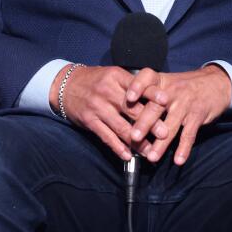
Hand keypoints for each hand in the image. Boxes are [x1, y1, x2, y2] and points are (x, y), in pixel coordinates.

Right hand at [51, 65, 168, 161]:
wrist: (65, 85)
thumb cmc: (95, 81)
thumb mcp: (112, 76)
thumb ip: (131, 85)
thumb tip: (156, 99)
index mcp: (116, 77)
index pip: (137, 86)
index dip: (152, 94)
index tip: (166, 101)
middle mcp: (107, 91)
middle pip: (132, 109)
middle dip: (150, 123)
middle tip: (165, 133)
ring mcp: (98, 107)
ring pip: (121, 127)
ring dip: (137, 142)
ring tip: (150, 151)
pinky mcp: (89, 120)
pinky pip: (106, 136)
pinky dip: (118, 148)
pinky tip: (127, 156)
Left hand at [125, 66, 231, 165]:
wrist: (215, 84)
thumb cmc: (183, 86)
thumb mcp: (165, 82)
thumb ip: (147, 93)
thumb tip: (124, 111)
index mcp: (160, 80)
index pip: (147, 78)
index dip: (137, 86)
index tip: (129, 98)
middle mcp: (172, 91)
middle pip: (155, 107)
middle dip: (144, 123)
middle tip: (133, 137)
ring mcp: (185, 104)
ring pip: (171, 125)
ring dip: (160, 144)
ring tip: (151, 157)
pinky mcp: (197, 116)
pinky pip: (189, 134)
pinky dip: (183, 149)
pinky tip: (178, 160)